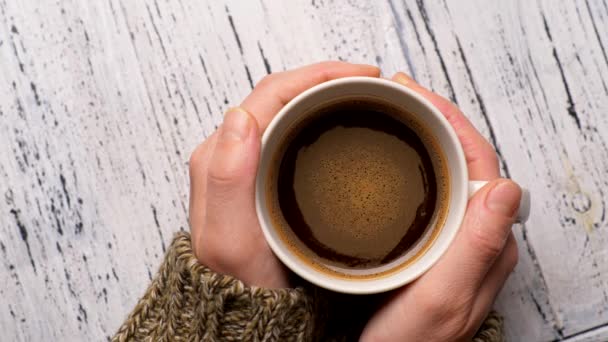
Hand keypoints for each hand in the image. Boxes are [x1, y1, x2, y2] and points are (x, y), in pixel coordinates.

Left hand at [188, 62, 379, 287]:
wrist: (246, 315)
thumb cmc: (241, 285)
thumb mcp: (230, 240)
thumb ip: (226, 179)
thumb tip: (241, 116)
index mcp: (222, 156)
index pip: (273, 93)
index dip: (320, 75)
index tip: (364, 76)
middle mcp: (231, 154)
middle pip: (282, 96)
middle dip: (327, 79)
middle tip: (373, 84)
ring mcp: (248, 165)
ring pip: (288, 112)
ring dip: (325, 96)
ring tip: (364, 98)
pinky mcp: (263, 178)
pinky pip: (292, 133)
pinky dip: (320, 120)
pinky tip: (343, 128)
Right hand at [360, 73, 521, 340]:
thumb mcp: (441, 297)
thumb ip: (476, 247)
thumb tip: (506, 186)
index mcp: (488, 242)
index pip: (480, 162)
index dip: (450, 121)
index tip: (415, 93)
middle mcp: (477, 237)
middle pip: (464, 160)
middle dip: (435, 119)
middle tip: (398, 92)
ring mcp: (455, 240)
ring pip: (447, 173)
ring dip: (424, 136)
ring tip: (394, 112)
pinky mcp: (433, 245)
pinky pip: (430, 191)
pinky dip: (412, 163)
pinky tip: (391, 159)